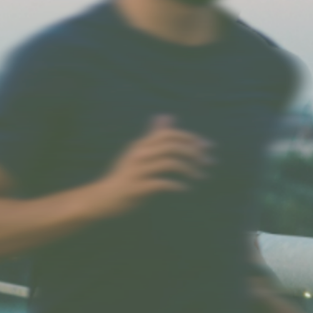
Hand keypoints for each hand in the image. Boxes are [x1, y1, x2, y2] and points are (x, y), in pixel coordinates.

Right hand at [89, 115, 212, 218]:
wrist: (104, 197)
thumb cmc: (127, 175)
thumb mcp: (141, 152)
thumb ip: (154, 135)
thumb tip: (166, 115)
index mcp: (141, 145)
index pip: (168, 134)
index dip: (190, 138)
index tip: (207, 146)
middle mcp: (138, 154)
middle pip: (170, 146)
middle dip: (193, 152)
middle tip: (208, 162)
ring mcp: (136, 170)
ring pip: (168, 162)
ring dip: (188, 169)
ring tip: (200, 176)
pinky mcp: (136, 187)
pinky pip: (160, 183)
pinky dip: (175, 185)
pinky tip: (185, 189)